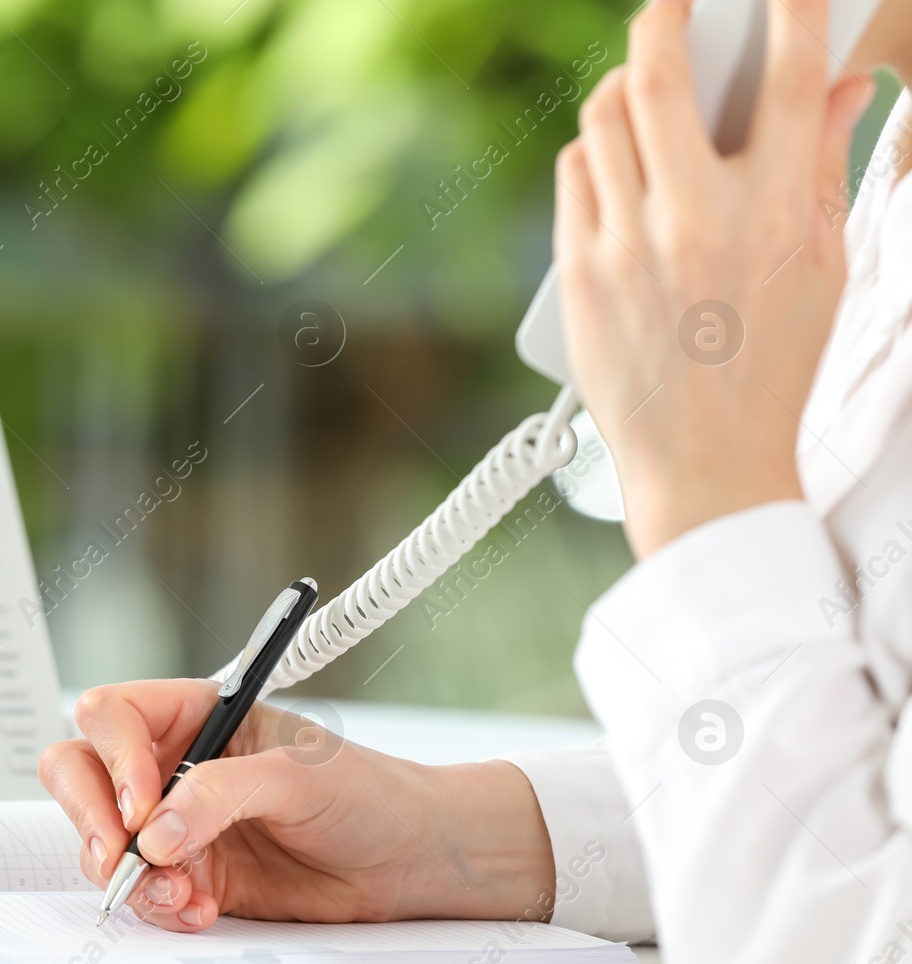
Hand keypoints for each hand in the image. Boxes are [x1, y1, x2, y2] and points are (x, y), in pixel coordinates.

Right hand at [38, 679, 557, 931]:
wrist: (407, 861)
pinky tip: (199, 909)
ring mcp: (175, 823)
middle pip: (81, 771)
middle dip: (92, 816)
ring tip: (182, 892)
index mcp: (195, 713)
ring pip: (100, 840)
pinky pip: (141, 892)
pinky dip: (159, 906)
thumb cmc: (366, 792)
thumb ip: (221, 793)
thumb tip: (158, 830)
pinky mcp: (189, 876)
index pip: (114, 715)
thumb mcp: (297, 776)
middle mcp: (172, 763)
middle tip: (120, 854)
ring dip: (129, 873)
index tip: (143, 802)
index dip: (113, 755)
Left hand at [556, 0, 875, 556]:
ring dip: (622, 86)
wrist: (705, 463)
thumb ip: (825, 166)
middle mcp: (696, 220)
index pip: (788, 79)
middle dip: (663, 17)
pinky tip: (613, 159)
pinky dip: (593, 151)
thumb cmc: (772, 366)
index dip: (788, 12)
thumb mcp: (825, 266)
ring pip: (603, 119)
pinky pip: (574, 175)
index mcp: (777, 214)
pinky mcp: (578, 273)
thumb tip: (842, 85)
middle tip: (673, 3)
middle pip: (660, 75)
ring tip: (642, 87)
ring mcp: (627, 246)